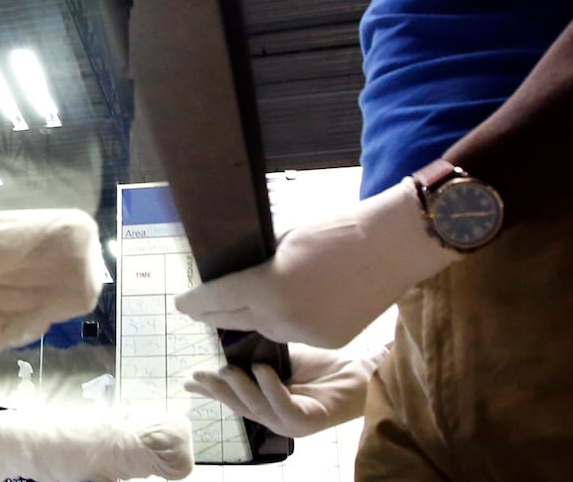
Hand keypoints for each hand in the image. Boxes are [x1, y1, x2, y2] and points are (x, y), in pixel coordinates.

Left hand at [174, 178, 455, 346]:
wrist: (392, 246)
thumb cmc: (335, 231)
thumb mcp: (283, 240)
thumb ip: (257, 262)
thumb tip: (239, 271)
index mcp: (267, 287)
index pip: (216, 300)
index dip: (194, 303)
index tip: (180, 304)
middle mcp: (282, 318)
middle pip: (236, 320)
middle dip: (215, 314)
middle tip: (199, 309)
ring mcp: (308, 334)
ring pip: (267, 329)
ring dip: (254, 318)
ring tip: (245, 305)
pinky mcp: (329, 342)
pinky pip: (296, 334)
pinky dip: (287, 322)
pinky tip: (290, 307)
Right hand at [183, 343, 385, 436]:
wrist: (360, 373)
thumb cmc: (324, 366)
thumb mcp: (282, 358)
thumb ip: (257, 357)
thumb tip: (229, 345)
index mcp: (267, 403)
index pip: (233, 399)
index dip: (210, 392)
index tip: (188, 381)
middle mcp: (275, 416)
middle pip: (238, 406)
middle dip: (216, 391)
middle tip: (199, 375)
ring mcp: (290, 422)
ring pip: (255, 408)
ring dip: (238, 388)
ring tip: (227, 369)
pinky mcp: (306, 421)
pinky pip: (281, 406)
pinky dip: (269, 387)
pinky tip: (262, 369)